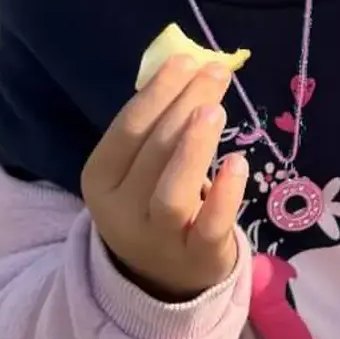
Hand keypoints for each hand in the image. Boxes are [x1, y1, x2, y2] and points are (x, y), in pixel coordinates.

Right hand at [80, 55, 248, 301]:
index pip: (127, 129)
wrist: (161, 279)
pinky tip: (238, 163)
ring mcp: (158, 238)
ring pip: (171, 191)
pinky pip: (208, 226)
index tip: (185, 60)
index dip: (156, 92)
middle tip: (214, 71)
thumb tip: (190, 66)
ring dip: (193, 148)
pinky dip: (223, 195)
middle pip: (152, 152)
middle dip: (184, 106)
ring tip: (215, 109)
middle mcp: (122, 211)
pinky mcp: (197, 257)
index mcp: (101, 179)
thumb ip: (157, 125)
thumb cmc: (153, 202)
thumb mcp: (139, 168)